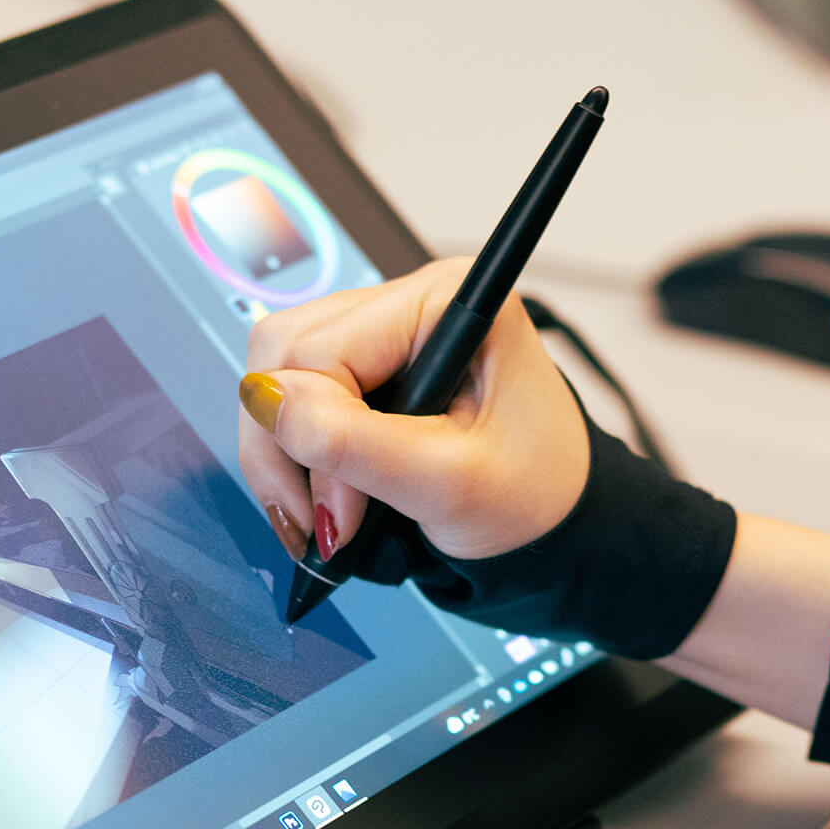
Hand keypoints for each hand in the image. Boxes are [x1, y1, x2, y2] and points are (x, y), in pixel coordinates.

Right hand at [237, 257, 591, 564]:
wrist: (563, 527)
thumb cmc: (534, 498)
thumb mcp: (448, 483)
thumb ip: (356, 443)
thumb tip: (266, 399)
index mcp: (447, 301)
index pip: (322, 349)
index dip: (312, 437)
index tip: (339, 519)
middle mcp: (411, 302)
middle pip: (285, 352)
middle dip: (286, 446)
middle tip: (320, 526)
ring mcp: (385, 333)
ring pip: (278, 373)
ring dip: (285, 454)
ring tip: (325, 522)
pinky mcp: (369, 369)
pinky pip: (296, 398)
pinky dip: (299, 455)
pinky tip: (328, 500)